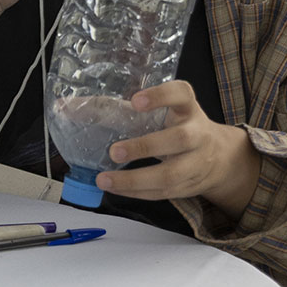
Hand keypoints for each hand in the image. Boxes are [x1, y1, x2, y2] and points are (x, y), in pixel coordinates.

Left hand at [95, 81, 260, 219]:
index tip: (136, 100)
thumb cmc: (180, 126)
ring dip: (135, 180)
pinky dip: (136, 192)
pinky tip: (115, 189)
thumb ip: (124, 109)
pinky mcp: (189, 186)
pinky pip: (162, 192)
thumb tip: (66, 106)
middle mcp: (197, 133)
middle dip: (146, 147)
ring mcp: (196, 162)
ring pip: (170, 175)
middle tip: (114, 151)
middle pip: (178, 140)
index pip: (181, 94)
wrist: (220, 157)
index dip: (160, 96)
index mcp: (188, 108)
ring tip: (105, 179)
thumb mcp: (165, 111)